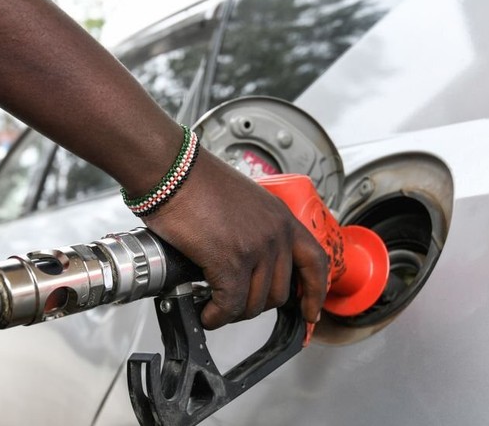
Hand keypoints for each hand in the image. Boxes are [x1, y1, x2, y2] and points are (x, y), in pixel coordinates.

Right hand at [142, 151, 327, 329]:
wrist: (173, 172)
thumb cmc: (196, 181)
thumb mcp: (244, 200)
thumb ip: (255, 228)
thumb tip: (248, 260)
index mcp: (281, 217)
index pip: (315, 262)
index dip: (315, 293)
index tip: (310, 311)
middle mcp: (275, 233)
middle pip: (280, 292)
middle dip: (256, 305)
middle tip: (235, 304)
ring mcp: (255, 249)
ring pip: (254, 303)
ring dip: (233, 312)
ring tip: (216, 307)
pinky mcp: (229, 262)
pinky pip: (229, 305)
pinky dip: (216, 316)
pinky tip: (206, 313)